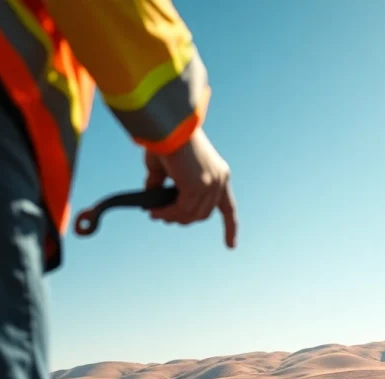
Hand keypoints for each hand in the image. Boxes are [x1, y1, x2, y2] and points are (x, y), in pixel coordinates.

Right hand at [144, 127, 237, 247]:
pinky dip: (168, 213)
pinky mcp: (199, 186)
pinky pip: (182, 209)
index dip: (230, 228)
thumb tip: (153, 203)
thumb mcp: (167, 168)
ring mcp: (211, 184)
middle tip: (162, 217)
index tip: (231, 247)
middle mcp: (220, 180)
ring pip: (192, 214)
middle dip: (183, 219)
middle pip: (203, 214)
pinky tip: (155, 212)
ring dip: (172, 217)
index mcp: (219, 174)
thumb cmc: (166, 139)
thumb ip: (165, 185)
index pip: (228, 207)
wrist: (167, 125)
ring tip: (155, 215)